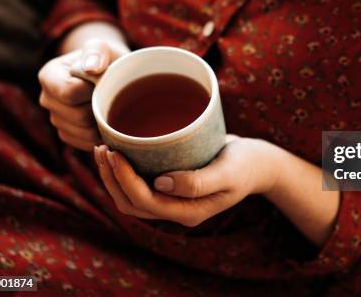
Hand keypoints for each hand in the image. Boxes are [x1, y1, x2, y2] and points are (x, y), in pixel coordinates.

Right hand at [38, 38, 128, 150]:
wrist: (109, 74)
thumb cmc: (105, 58)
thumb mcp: (103, 47)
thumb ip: (97, 50)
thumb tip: (91, 68)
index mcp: (49, 76)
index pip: (70, 93)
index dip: (93, 90)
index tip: (105, 81)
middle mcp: (46, 99)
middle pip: (78, 116)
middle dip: (101, 108)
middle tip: (112, 96)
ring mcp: (56, 119)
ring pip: (84, 133)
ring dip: (103, 124)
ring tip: (111, 106)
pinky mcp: (68, 134)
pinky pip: (85, 144)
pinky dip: (100, 136)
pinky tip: (108, 122)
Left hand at [93, 135, 281, 225]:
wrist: (258, 163)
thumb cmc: (246, 164)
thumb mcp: (229, 172)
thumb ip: (198, 182)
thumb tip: (161, 183)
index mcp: (188, 211)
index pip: (145, 201)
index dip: (124, 180)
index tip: (113, 152)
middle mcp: (177, 210)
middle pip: (131, 204)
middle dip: (111, 179)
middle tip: (102, 148)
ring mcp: (173, 200)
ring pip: (131, 198)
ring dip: (113, 177)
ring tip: (103, 149)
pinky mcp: (172, 186)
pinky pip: (140, 185)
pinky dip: (125, 172)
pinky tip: (120, 151)